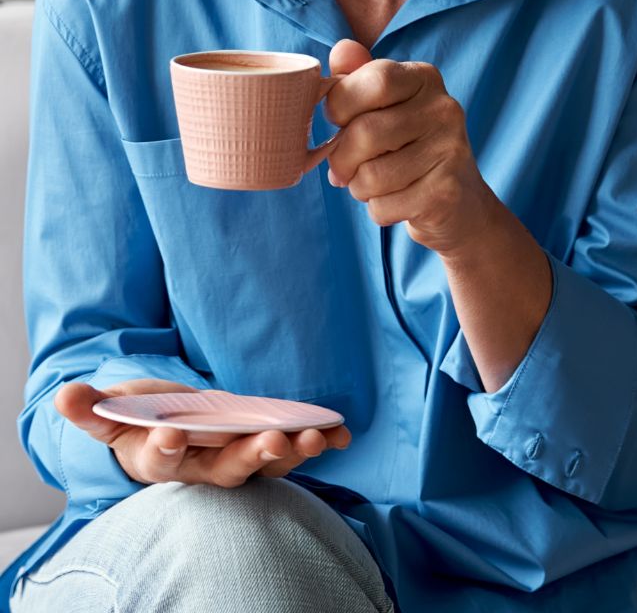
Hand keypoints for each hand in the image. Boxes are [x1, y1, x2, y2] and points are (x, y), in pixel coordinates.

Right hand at [54, 379, 350, 487]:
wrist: (166, 427)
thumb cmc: (138, 419)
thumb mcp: (111, 412)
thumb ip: (90, 408)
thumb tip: (64, 395)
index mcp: (161, 460)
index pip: (163, 462)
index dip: (168, 450)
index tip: (174, 435)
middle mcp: (203, 466)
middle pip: (226, 470)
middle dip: (250, 456)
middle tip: (271, 440)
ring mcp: (237, 457)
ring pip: (266, 463)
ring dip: (292, 451)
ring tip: (317, 437)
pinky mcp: (263, 444)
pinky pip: (293, 448)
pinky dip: (318, 441)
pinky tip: (343, 433)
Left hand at [323, 39, 502, 255]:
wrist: (459, 203)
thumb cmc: (408, 148)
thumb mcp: (385, 107)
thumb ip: (359, 77)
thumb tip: (341, 48)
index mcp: (425, 78)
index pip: (374, 80)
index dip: (341, 105)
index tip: (340, 121)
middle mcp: (444, 109)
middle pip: (365, 132)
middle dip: (341, 158)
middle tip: (346, 167)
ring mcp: (450, 150)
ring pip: (370, 176)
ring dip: (359, 188)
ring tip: (374, 184)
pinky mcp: (446, 192)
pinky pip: (383, 206)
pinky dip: (378, 210)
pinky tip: (397, 201)